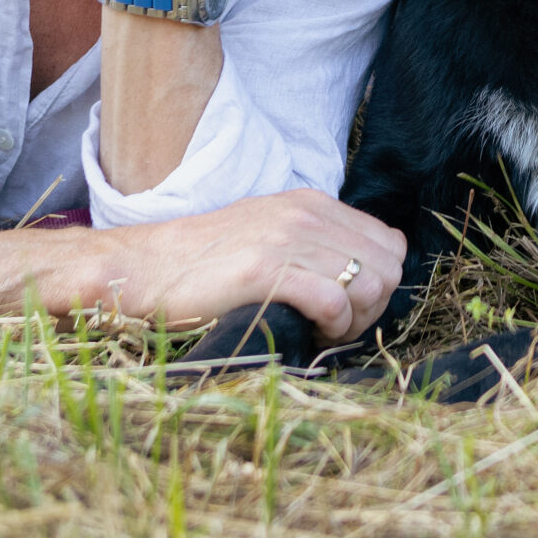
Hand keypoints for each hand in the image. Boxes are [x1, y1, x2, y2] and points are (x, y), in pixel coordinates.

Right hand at [71, 189, 405, 340]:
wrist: (147, 268)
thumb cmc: (209, 265)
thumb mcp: (272, 236)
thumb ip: (317, 245)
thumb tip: (365, 277)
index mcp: (312, 204)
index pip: (390, 242)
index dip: (379, 281)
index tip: (351, 308)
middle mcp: (307, 214)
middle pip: (389, 267)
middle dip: (374, 306)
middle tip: (339, 327)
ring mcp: (287, 239)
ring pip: (370, 285)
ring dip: (355, 321)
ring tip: (322, 331)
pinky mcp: (267, 270)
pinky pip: (336, 302)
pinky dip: (334, 328)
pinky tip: (309, 332)